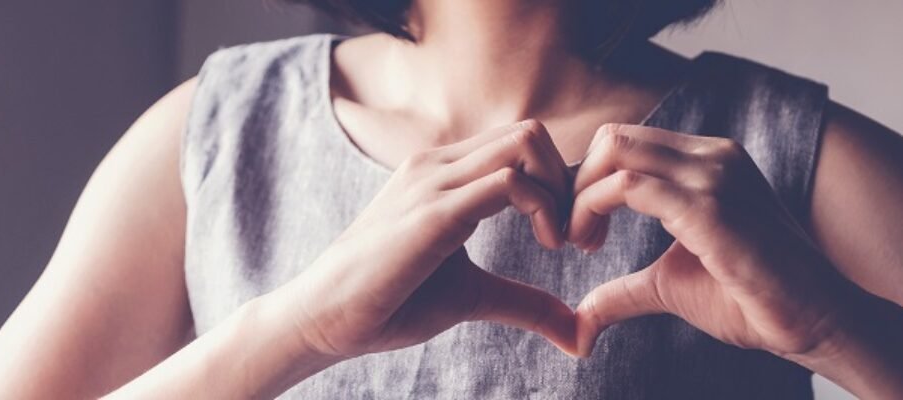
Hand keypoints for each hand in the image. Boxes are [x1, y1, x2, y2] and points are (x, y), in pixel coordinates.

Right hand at [270, 120, 579, 359]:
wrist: (324, 317)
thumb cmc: (389, 301)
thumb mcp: (472, 296)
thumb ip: (524, 302)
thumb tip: (578, 332)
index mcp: (443, 173)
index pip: (520, 144)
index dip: (559, 184)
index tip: (571, 236)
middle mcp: (438, 164)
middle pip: (530, 132)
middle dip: (570, 181)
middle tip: (576, 237)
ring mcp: (433, 182)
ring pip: (525, 143)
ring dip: (561, 191)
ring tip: (561, 242)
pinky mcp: (433, 212)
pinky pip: (508, 182)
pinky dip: (544, 208)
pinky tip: (547, 245)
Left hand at [568, 123, 853, 358]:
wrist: (814, 319)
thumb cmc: (749, 298)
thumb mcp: (670, 282)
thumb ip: (624, 287)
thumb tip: (582, 315)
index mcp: (706, 161)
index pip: (625, 142)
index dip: (588, 180)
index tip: (581, 229)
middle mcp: (710, 155)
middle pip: (613, 137)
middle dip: (576, 183)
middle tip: (575, 235)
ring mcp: (713, 175)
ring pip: (615, 152)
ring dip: (580, 197)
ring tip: (583, 242)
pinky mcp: (709, 206)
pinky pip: (629, 187)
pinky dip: (592, 209)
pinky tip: (593, 245)